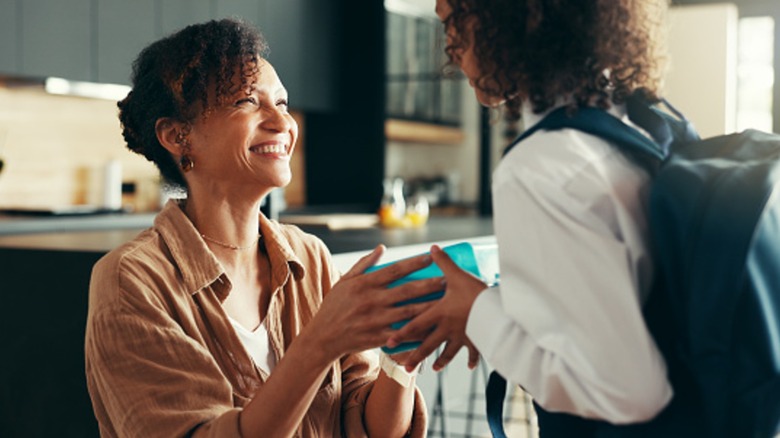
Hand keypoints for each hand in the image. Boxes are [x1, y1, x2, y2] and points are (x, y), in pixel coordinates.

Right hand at [306, 245, 443, 361]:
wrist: (323, 337)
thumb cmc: (334, 306)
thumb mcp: (344, 281)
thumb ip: (364, 264)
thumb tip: (382, 248)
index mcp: (364, 284)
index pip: (394, 270)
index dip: (414, 263)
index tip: (431, 257)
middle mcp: (371, 301)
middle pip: (407, 291)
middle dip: (430, 284)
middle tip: (448, 279)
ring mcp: (375, 320)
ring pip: (409, 312)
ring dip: (430, 306)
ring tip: (447, 302)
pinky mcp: (378, 337)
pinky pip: (403, 334)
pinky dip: (419, 332)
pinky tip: (434, 328)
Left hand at [386, 245, 485, 371]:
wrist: (497, 310)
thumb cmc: (475, 292)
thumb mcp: (457, 275)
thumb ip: (443, 262)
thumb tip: (433, 248)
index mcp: (439, 313)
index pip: (415, 325)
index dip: (401, 334)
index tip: (388, 343)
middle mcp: (447, 328)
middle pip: (428, 345)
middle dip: (416, 357)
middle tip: (406, 368)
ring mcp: (462, 336)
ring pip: (448, 352)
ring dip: (440, 361)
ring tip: (433, 368)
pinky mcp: (477, 339)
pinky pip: (473, 352)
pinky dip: (472, 359)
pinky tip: (470, 366)